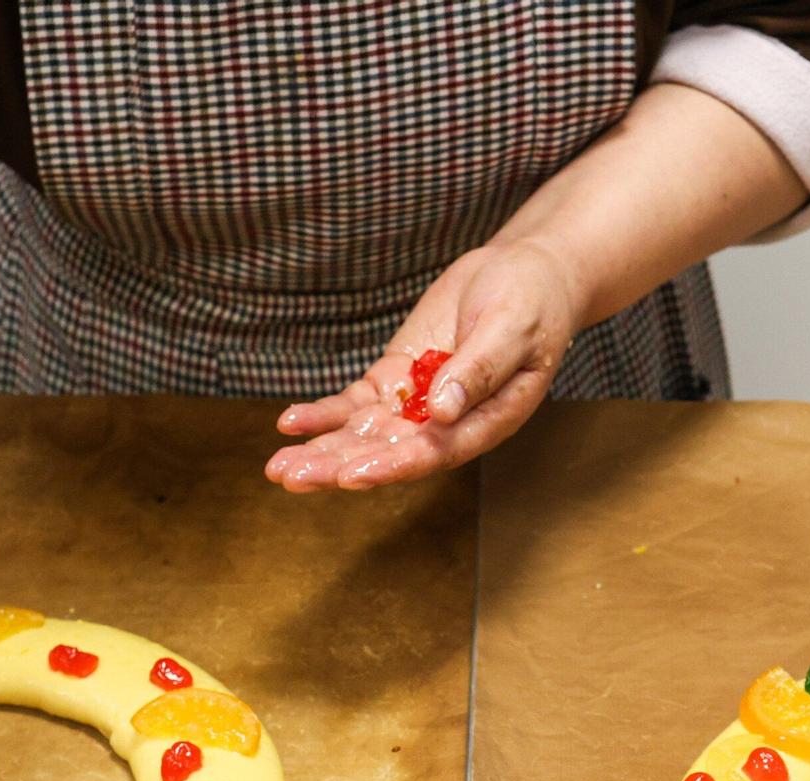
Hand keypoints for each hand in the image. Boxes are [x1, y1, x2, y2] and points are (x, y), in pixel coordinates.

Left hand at [267, 239, 581, 490]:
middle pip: (387, 453)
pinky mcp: (395, 380)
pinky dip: (323, 415)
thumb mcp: (513, 329)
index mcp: (485, 422)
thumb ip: (480, 370)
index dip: (392, 466)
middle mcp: (445, 425)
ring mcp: (416, 404)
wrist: (523, 274)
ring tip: (278, 467)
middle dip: (337, 466)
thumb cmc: (532, 302)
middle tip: (292, 476)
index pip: (433, 453)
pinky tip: (291, 422)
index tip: (351, 475)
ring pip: (363, 435)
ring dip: (321, 451)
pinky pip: (354, 404)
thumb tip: (442, 411)